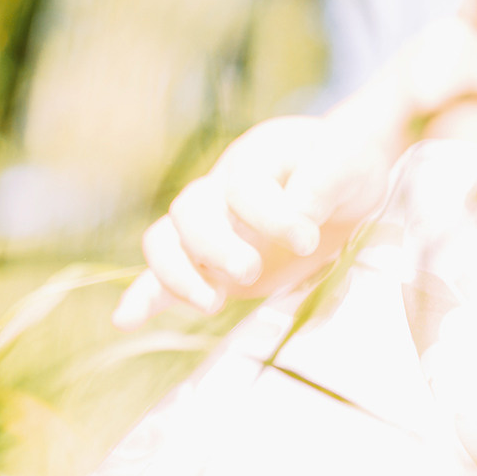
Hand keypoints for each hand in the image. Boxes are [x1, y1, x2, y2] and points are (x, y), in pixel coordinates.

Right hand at [113, 113, 396, 327]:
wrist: (345, 181)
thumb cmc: (347, 165)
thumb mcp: (350, 161)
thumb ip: (324, 181)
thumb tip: (299, 215)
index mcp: (256, 155)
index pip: (245, 185)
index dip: (272, 215)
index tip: (308, 240)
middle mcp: (222, 186)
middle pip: (191, 211)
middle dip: (216, 246)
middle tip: (251, 270)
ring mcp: (210, 226)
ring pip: (166, 241)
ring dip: (178, 274)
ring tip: (213, 304)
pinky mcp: (208, 263)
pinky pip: (161, 275)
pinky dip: (143, 297)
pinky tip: (126, 320)